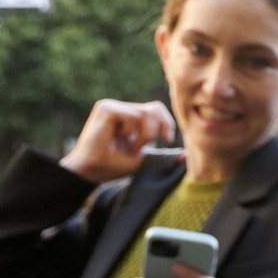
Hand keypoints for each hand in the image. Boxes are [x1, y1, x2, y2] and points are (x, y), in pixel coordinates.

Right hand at [61, 100, 176, 184]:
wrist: (91, 171)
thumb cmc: (113, 166)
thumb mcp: (143, 158)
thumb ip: (162, 153)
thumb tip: (186, 156)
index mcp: (129, 119)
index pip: (155, 110)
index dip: (167, 122)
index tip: (169, 139)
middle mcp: (121, 109)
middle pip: (154, 108)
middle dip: (158, 128)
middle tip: (145, 146)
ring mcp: (113, 106)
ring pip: (146, 113)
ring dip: (144, 135)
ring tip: (129, 146)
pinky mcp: (106, 108)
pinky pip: (133, 115)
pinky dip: (132, 131)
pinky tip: (119, 139)